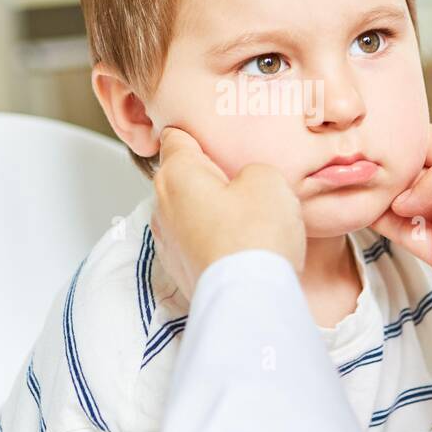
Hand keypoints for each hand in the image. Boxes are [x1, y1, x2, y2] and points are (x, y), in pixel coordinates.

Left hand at [150, 127, 305, 299]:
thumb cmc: (254, 237)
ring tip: (247, 217)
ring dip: (211, 211)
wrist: (250, 298)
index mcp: (177, 173)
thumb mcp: (268, 178)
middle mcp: (163, 206)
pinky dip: (213, 240)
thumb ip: (251, 168)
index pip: (176, 137)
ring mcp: (168, 242)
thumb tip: (245, 181)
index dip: (197, 133)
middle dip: (209, 176)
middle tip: (243, 179)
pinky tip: (241, 245)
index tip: (212, 135)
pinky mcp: (181, 270)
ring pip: (188, 212)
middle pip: (182, 177)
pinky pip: (195, 242)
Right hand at [371, 125, 431, 394]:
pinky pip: (401, 233)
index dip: (397, 141)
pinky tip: (364, 209)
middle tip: (352, 163)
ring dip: (378, 195)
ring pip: (400, 202)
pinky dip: (381, 222)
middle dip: (383, 168)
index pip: (424, 140)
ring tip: (351, 184)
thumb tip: (404, 199)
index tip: (368, 139)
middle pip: (408, 171)